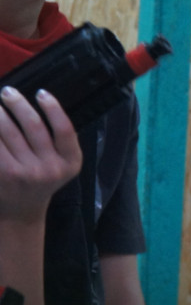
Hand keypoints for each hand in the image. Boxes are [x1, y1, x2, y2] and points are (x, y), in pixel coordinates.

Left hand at [0, 87, 81, 223]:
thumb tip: (39, 102)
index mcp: (70, 163)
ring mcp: (25, 174)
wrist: (21, 213)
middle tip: (7, 92)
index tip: (41, 92)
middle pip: (34, 127)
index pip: (64, 129)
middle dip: (19, 105)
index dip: (53, 108)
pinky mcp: (4, 175)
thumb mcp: (61, 164)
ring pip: (9, 134)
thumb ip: (56, 140)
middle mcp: (50, 169)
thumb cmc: (40, 180)